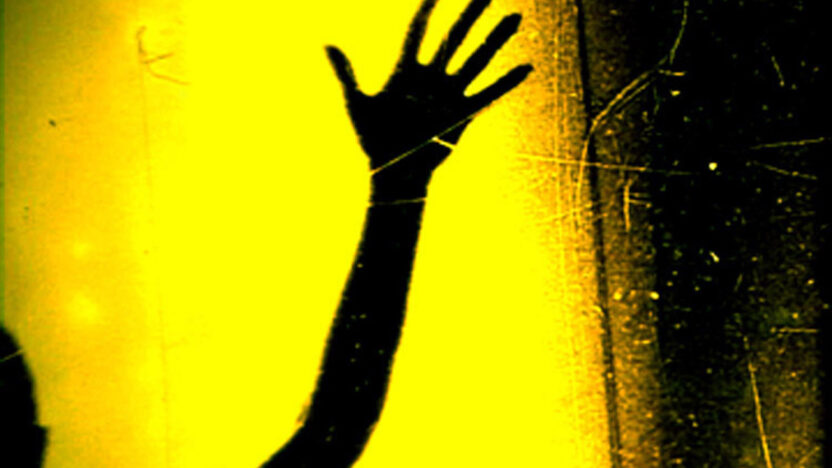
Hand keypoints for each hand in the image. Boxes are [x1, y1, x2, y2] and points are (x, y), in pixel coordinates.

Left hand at [326, 0, 531, 197]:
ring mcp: (450, 94)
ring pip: (476, 59)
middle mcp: (431, 78)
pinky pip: (489, 95)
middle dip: (471, 13)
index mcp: (405, 71)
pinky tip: (526, 67)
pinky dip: (507, 82)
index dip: (427, 9)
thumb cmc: (374, 141)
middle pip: (454, 37)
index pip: (417, 31)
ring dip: (495, 38)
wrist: (394, 174)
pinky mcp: (463, 115)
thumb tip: (326, 43)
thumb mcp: (358, 104)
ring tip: (515, 16)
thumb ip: (345, 74)